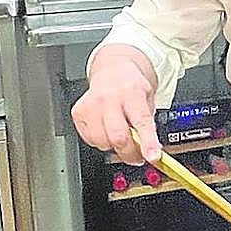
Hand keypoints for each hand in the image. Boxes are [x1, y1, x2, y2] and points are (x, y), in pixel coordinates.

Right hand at [71, 45, 160, 164]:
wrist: (112, 73)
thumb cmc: (131, 89)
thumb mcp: (148, 100)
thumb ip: (149, 125)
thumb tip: (151, 152)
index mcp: (132, 92)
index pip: (141, 121)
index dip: (148, 142)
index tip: (153, 157)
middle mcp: (109, 97)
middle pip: (118, 137)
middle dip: (130, 153)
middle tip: (138, 156)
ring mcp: (91, 105)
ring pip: (102, 142)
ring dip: (114, 147)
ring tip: (121, 136)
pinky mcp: (78, 113)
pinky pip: (90, 140)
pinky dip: (101, 141)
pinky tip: (106, 129)